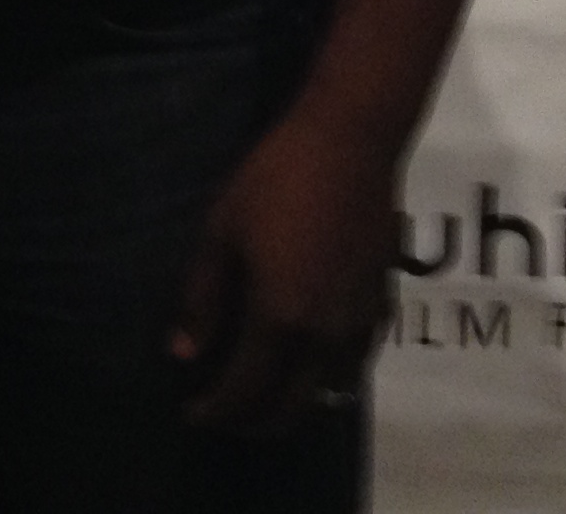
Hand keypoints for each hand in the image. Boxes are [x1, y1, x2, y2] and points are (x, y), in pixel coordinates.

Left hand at [169, 107, 393, 429]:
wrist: (351, 143)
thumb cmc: (275, 180)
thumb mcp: (221, 233)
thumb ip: (202, 300)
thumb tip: (183, 354)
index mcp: (281, 319)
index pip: (245, 391)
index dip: (216, 411)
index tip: (192, 414)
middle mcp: (325, 335)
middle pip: (290, 407)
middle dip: (253, 422)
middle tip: (224, 414)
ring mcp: (360, 324)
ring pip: (327, 392)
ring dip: (292, 403)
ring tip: (260, 391)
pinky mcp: (381, 305)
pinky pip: (354, 363)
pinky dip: (326, 377)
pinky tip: (305, 360)